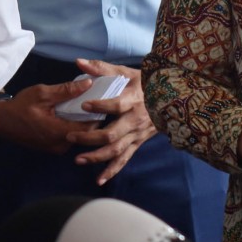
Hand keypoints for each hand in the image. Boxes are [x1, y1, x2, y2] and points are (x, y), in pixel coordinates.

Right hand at [0, 81, 91, 153]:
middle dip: (91, 119)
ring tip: (86, 108)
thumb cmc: (20, 106)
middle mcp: (60, 145)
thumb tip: (89, 84)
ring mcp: (55, 149)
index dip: (98, 114)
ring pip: (77, 137)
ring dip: (81, 124)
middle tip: (97, 103)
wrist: (0, 122)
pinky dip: (72, 127)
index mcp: (59, 132)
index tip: (103, 102)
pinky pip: (68, 139)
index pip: (89, 128)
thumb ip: (66, 90)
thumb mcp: (42, 93)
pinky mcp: (51, 149)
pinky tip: (72, 115)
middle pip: (85, 134)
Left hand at [61, 60, 157, 183]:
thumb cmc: (144, 83)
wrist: (171, 98)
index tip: (84, 105)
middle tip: (70, 136)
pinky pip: (124, 159)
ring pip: (116, 151)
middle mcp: (136, 120)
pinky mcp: (138, 143)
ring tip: (78, 160)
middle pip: (112, 134)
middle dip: (90, 138)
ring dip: (97, 157)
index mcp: (133, 100)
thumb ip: (101, 68)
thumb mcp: (125, 72)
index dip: (101, 106)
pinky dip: (111, 171)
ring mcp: (137, 134)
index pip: (117, 105)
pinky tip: (99, 180)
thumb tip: (79, 62)